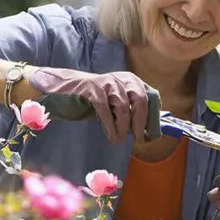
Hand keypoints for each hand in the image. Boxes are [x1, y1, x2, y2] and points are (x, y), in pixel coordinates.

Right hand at [29, 67, 159, 143]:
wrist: (66, 89)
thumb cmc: (96, 100)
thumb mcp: (117, 103)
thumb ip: (133, 112)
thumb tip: (150, 131)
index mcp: (132, 81)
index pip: (151, 97)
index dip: (154, 116)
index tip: (152, 134)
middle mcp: (122, 79)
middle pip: (140, 100)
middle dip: (141, 123)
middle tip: (139, 139)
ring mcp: (107, 83)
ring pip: (123, 107)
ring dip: (123, 128)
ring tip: (119, 140)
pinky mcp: (92, 89)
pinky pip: (105, 110)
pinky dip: (110, 126)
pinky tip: (111, 136)